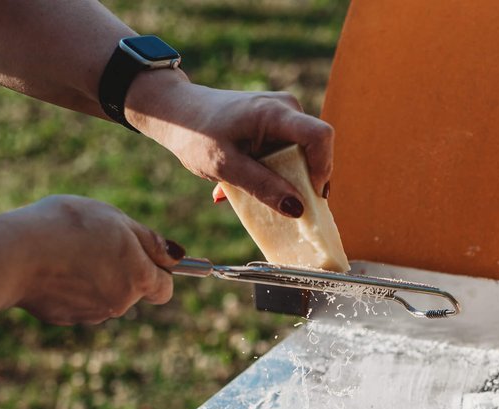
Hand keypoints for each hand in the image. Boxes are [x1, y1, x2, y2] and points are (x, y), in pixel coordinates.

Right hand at [12, 195, 181, 323]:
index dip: (157, 271)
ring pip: (102, 294)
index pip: (165, 288)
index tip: (144, 256)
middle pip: (132, 289)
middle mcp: (122, 304)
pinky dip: (68, 287)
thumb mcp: (115, 219)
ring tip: (67, 250)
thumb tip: (176, 256)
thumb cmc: (68, 228)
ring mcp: (93, 314)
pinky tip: (49, 266)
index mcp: (140, 278)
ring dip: (93, 276)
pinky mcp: (65, 319)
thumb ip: (149, 240)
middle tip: (93, 242)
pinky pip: (75, 300)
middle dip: (120, 270)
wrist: (14, 255)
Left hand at [125, 73, 333, 216]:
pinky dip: (272, 174)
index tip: (308, 197)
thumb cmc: (196, 135)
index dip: (322, 169)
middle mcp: (287, 109)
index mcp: (276, 113)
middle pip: (315, 151)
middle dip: (302, 182)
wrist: (176, 113)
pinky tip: (245, 182)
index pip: (321, 137)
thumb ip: (263, 187)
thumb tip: (298, 209)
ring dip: (283, 181)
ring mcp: (283, 115)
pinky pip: (288, 155)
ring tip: (252, 192)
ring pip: (302, 156)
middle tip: (279, 205)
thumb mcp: (225, 168)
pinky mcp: (277, 125)